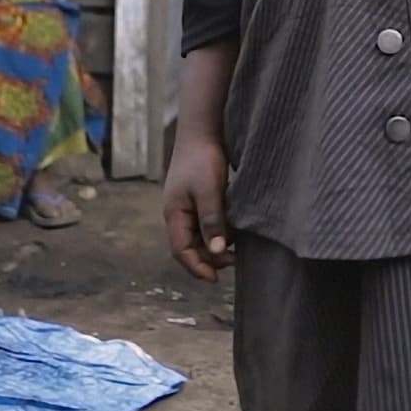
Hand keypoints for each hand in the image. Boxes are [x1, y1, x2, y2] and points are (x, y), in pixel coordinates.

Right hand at [163, 134, 232, 281]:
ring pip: (200, 234)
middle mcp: (178, 213)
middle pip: (190, 246)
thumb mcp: (209, 192)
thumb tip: (216, 251)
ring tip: (237, 249)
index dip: (196, 267)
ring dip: (216, 244)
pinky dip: (219, 230)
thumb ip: (212, 221)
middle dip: (209, 258)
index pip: (181, 251)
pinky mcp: (200, 196)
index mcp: (174, 214)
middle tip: (233, 262)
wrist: (203, 130)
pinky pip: (207, 221)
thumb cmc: (203, 159)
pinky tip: (235, 230)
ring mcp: (188, 205)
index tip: (215, 279)